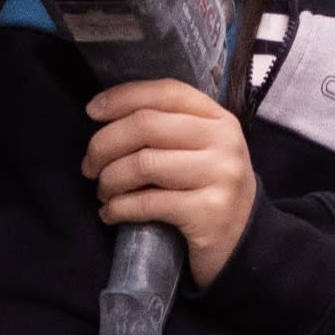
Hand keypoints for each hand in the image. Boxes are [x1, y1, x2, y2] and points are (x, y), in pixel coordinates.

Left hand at [85, 79, 255, 282]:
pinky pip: (148, 202)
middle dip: (105, 144)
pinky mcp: (209, 211)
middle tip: (89, 166)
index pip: (166, 92)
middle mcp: (224, 141)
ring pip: (143, 164)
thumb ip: (166, 128)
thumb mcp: (200, 150)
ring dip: (109, 179)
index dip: (123, 97)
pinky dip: (118, 208)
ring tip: (103, 192)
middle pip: (146, 126)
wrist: (245, 242)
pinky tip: (110, 213)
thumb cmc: (209, 191)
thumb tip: (104, 117)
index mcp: (219, 119)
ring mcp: (220, 175)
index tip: (91, 111)